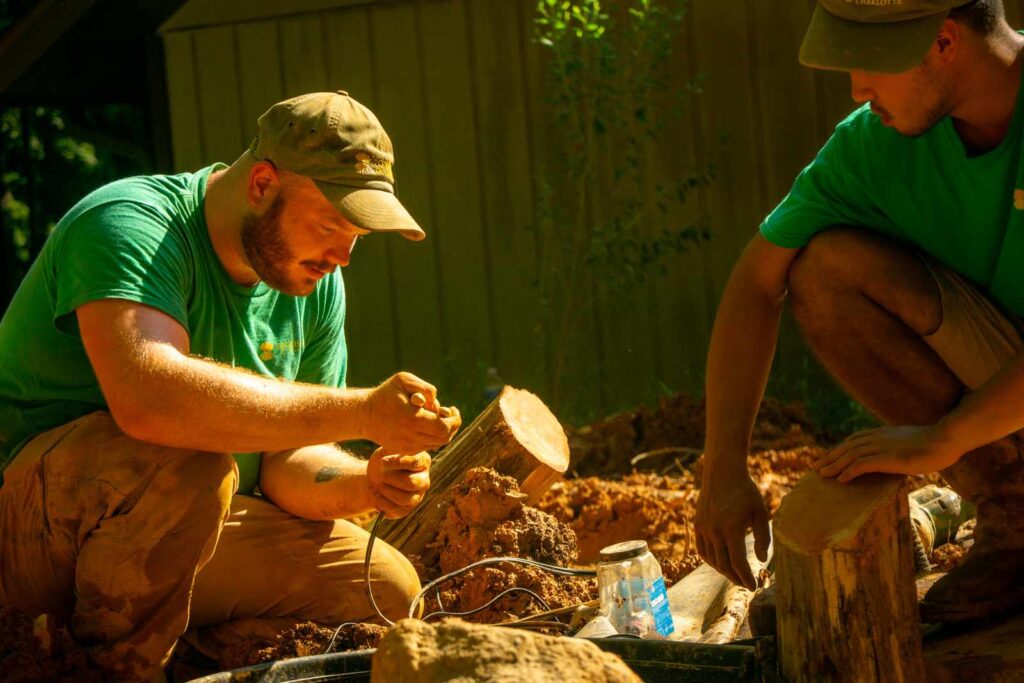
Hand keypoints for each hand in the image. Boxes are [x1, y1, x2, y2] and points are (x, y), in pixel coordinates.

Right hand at [363, 372, 461, 452]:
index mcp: (412, 419)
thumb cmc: (386, 394)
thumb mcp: (403, 380)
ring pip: (437, 444)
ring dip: (442, 431)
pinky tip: (427, 424)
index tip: (453, 409)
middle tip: (449, 414)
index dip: (454, 419)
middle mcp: (410, 436)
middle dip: (452, 425)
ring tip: (438, 417)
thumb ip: (425, 388)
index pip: (444, 427)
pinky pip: (426, 447)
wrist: (365, 415)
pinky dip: (432, 437)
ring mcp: (407, 447)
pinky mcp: (405, 451)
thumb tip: (436, 404)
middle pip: (444, 438)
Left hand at [366, 449, 431, 518]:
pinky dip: (381, 503)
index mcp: (423, 461)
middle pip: (411, 483)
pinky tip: (374, 493)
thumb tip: (393, 453)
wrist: (376, 476)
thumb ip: (393, 450)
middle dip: (390, 478)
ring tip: (374, 484)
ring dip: (384, 491)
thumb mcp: (387, 450)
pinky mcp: (407, 509)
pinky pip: (396, 511)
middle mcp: (424, 480)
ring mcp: (417, 496)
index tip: (383, 461)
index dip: (397, 463)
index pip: (415, 463)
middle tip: (381, 473)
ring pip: (403, 499)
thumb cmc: (385, 459)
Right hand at [694, 471, 770, 589]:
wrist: (722, 472)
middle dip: (736, 578)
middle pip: (724, 564)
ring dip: (724, 571)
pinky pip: (702, 550)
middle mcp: (714, 530)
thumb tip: (762, 560)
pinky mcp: (697, 524)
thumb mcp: (760, 512)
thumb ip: (763, 537)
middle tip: (747, 585)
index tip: (754, 587)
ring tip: (736, 575)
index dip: (746, 577)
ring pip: (711, 560)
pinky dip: (711, 561)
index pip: (738, 562)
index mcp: (731, 528)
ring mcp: (703, 528)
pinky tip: (721, 563)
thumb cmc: (745, 491)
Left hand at [812, 424, 961, 482]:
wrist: (946, 439)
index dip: (840, 449)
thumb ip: (900, 447)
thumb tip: (899, 456)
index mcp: (882, 433)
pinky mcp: (886, 457)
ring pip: (849, 456)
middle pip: (846, 447)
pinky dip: (848, 471)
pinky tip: (841, 479)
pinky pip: (861, 464)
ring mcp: (881, 446)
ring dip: (834, 465)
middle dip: (830, 457)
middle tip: (816, 467)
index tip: (829, 457)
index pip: (854, 440)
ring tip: (822, 474)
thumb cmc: (935, 443)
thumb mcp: (912, 442)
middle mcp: (877, 437)